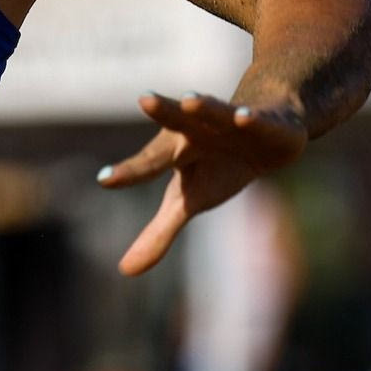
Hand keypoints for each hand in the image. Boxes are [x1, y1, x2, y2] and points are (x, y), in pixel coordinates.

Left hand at [96, 91, 307, 275]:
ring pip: (216, 111)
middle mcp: (198, 130)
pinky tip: (243, 118)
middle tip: (144, 99)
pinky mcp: (267, 123)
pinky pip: (258, 121)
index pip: (149, 163)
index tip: (104, 180)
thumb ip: (157, 233)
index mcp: (176, 150)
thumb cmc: (218, 166)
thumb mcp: (188, 201)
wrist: (266, 132)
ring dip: (205, 107)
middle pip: (176, 120)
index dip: (129, 172)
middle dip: (163, 110)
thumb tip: (123, 271)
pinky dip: (251, 120)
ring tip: (189, 102)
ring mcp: (231, 123)